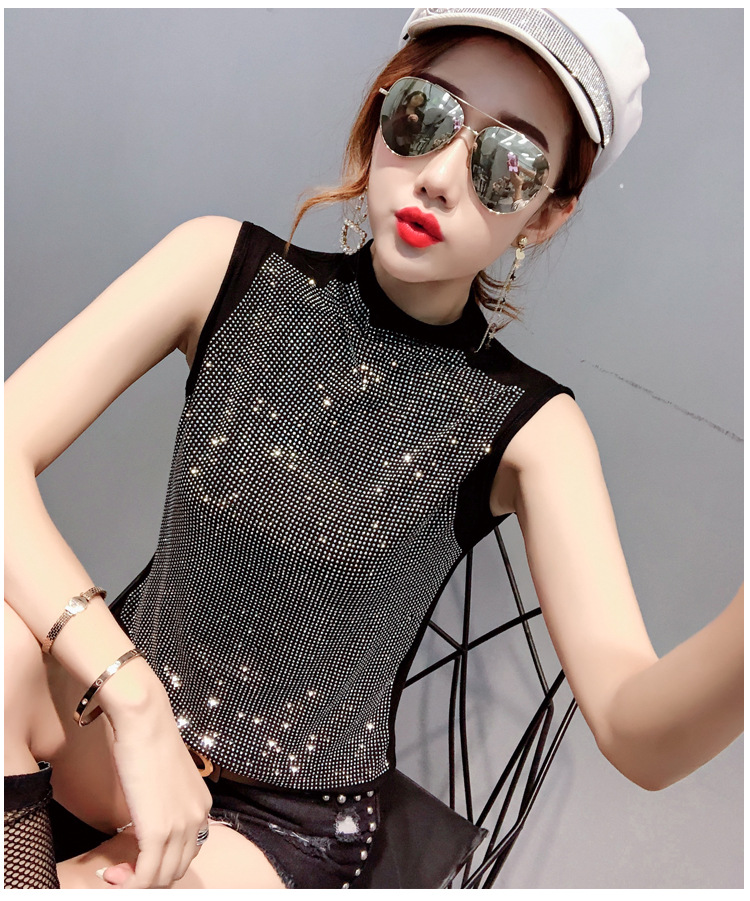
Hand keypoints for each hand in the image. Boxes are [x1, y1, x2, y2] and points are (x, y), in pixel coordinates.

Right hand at [102, 674, 212, 887]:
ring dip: (136, 883)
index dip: (161, 862)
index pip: (187, 852)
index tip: (135, 859)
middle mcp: (199, 818)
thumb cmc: (149, 741)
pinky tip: (112, 877)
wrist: (144, 721)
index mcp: (202, 805)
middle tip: (119, 869)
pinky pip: (146, 877)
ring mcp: (181, 826)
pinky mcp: (157, 832)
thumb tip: (149, 818)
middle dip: (148, 876)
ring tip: (113, 873)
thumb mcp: (166, 777)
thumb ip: (166, 802)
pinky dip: (129, 886)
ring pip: (162, 878)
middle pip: (177, 869)